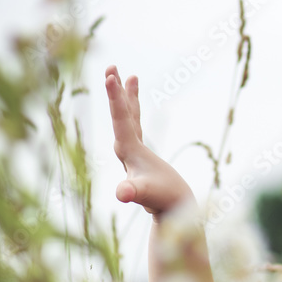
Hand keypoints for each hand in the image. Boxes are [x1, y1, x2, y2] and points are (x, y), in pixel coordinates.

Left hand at [106, 65, 194, 216]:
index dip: (115, 98)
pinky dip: (135, 109)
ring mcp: (133, 151)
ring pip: (127, 117)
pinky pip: (136, 124)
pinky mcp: (141, 154)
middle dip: (115, 91)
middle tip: (111, 67)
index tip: (110, 76)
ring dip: (125, 96)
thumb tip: (122, 194)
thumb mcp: (149, 194)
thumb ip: (135, 192)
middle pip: (118, 115)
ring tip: (129, 75)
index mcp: (128, 152)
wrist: (172, 214)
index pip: (120, 120)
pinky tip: (136, 101)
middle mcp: (125, 149)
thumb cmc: (164, 202)